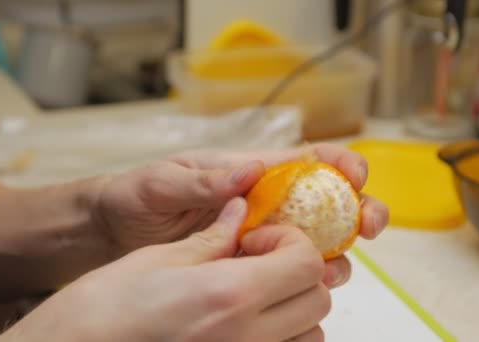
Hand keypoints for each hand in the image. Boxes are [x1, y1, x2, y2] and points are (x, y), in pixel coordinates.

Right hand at [0, 199, 329, 341]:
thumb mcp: (155, 261)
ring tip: (250, 293)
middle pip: (317, 298)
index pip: (307, 261)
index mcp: (229, 296)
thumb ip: (209, 238)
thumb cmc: (100, 311)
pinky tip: (241, 321)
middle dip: (296, 269)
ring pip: (310, 334)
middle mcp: (247, 339)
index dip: (289, 240)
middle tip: (256, 261)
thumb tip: (238, 212)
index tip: (257, 238)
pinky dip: (280, 336)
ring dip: (292, 306)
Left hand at [94, 144, 388, 286]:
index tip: (357, 174)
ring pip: (315, 241)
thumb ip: (203, 180)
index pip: (304, 161)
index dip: (339, 163)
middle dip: (357, 210)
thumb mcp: (162, 183)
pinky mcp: (247, 264)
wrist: (111, 233)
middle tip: (368, 225)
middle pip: (325, 203)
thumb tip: (251, 171)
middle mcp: (261, 203)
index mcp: (247, 173)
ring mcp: (257, 236)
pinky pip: (286, 269)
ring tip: (331, 266)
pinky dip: (305, 277)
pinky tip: (307, 287)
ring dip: (336, 251)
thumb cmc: (134, 196)